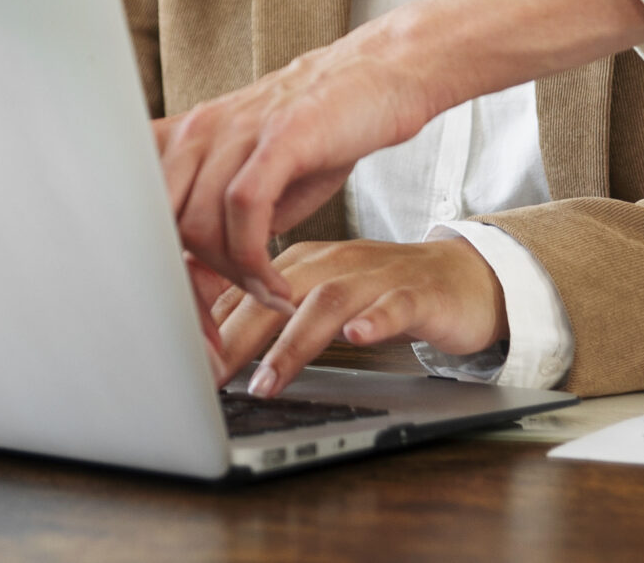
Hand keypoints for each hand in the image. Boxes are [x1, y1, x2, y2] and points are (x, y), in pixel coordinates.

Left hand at [156, 28, 441, 310]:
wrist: (378, 79)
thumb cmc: (316, 134)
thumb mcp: (254, 183)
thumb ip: (217, 227)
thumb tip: (193, 289)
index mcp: (183, 139)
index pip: (137, 216)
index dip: (155, 277)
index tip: (187, 319)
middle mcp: (198, 129)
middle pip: (159, 225)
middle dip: (185, 288)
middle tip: (219, 328)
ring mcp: (236, 128)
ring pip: (199, 222)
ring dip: (232, 277)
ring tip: (266, 295)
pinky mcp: (279, 134)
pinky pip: (245, 207)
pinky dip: (255, 260)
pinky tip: (277, 283)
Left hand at [209, 239, 506, 398]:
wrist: (462, 280)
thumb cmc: (382, 294)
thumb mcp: (320, 298)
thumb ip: (270, 314)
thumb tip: (210, 346)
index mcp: (304, 262)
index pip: (245, 289)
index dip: (211, 327)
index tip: (182, 364)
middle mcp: (334, 263)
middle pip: (275, 294)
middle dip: (237, 338)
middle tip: (209, 379)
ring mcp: (376, 277)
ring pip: (326, 302)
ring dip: (293, 343)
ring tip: (268, 381)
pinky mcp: (417, 295)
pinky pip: (394, 306)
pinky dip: (374, 322)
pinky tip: (358, 339)